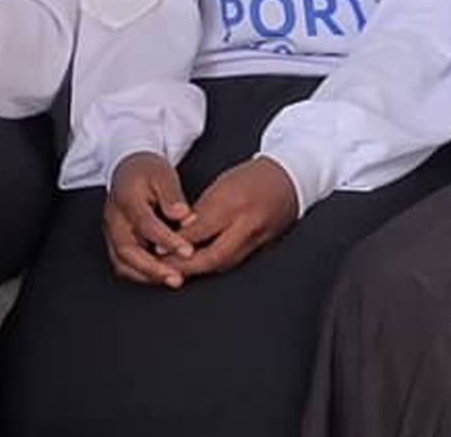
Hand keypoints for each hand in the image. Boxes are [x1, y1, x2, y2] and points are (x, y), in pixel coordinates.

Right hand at [102, 152, 195, 287]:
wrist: (128, 170)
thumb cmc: (147, 171)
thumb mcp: (163, 174)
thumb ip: (173, 196)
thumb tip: (184, 216)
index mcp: (125, 197)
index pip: (145, 224)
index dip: (167, 240)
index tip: (188, 251)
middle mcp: (113, 217)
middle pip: (126, 249)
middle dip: (153, 268)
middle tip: (177, 277)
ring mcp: (110, 231)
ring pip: (121, 261)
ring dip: (146, 275)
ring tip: (171, 280)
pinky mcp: (113, 240)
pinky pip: (123, 264)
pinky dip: (141, 273)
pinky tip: (160, 275)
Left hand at [172, 157, 297, 277]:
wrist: (290, 180)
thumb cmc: (253, 178)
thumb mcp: (223, 184)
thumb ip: (202, 210)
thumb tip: (179, 231)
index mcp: (235, 203)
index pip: (202, 229)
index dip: (179, 242)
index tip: (159, 249)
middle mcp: (248, 225)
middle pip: (214, 256)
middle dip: (187, 267)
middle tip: (165, 270)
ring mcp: (259, 240)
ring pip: (225, 263)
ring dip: (199, 270)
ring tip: (176, 272)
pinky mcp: (264, 248)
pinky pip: (236, 262)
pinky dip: (216, 266)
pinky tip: (200, 268)